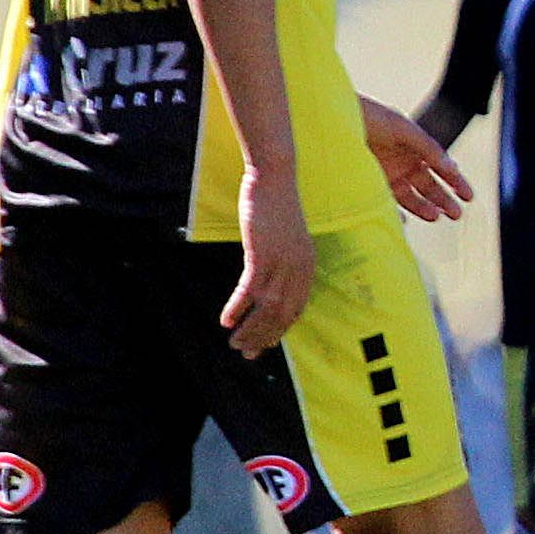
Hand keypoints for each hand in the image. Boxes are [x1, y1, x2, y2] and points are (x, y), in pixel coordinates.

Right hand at [224, 169, 315, 357]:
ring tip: (235, 344)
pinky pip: (249, 289)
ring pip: (267, 307)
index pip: (297, 308)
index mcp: (308, 266)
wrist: (273, 179)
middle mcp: (299, 268)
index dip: (281, 330)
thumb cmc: (277, 209)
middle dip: (265, 338)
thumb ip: (283, 262)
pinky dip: (238, 307)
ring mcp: (282, 262)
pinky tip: (226, 320)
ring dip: (250, 330)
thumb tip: (268, 283)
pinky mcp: (262, 254)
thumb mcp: (286, 240)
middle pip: (283, 314)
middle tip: (247, 354)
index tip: (267, 345)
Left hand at [360, 100, 470, 224]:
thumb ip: (428, 148)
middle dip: (444, 200)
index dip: (456, 182)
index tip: (469, 196)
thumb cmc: (367, 117)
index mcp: (414, 148)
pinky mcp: (366, 186)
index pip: (440, 168)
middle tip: (457, 214)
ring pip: (410, 197)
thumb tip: (452, 167)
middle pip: (428, 186)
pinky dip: (393, 214)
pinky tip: (403, 221)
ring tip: (436, 217)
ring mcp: (385, 176)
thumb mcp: (403, 128)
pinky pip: (385, 204)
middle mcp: (402, 164)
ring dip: (424, 208)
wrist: (329, 120)